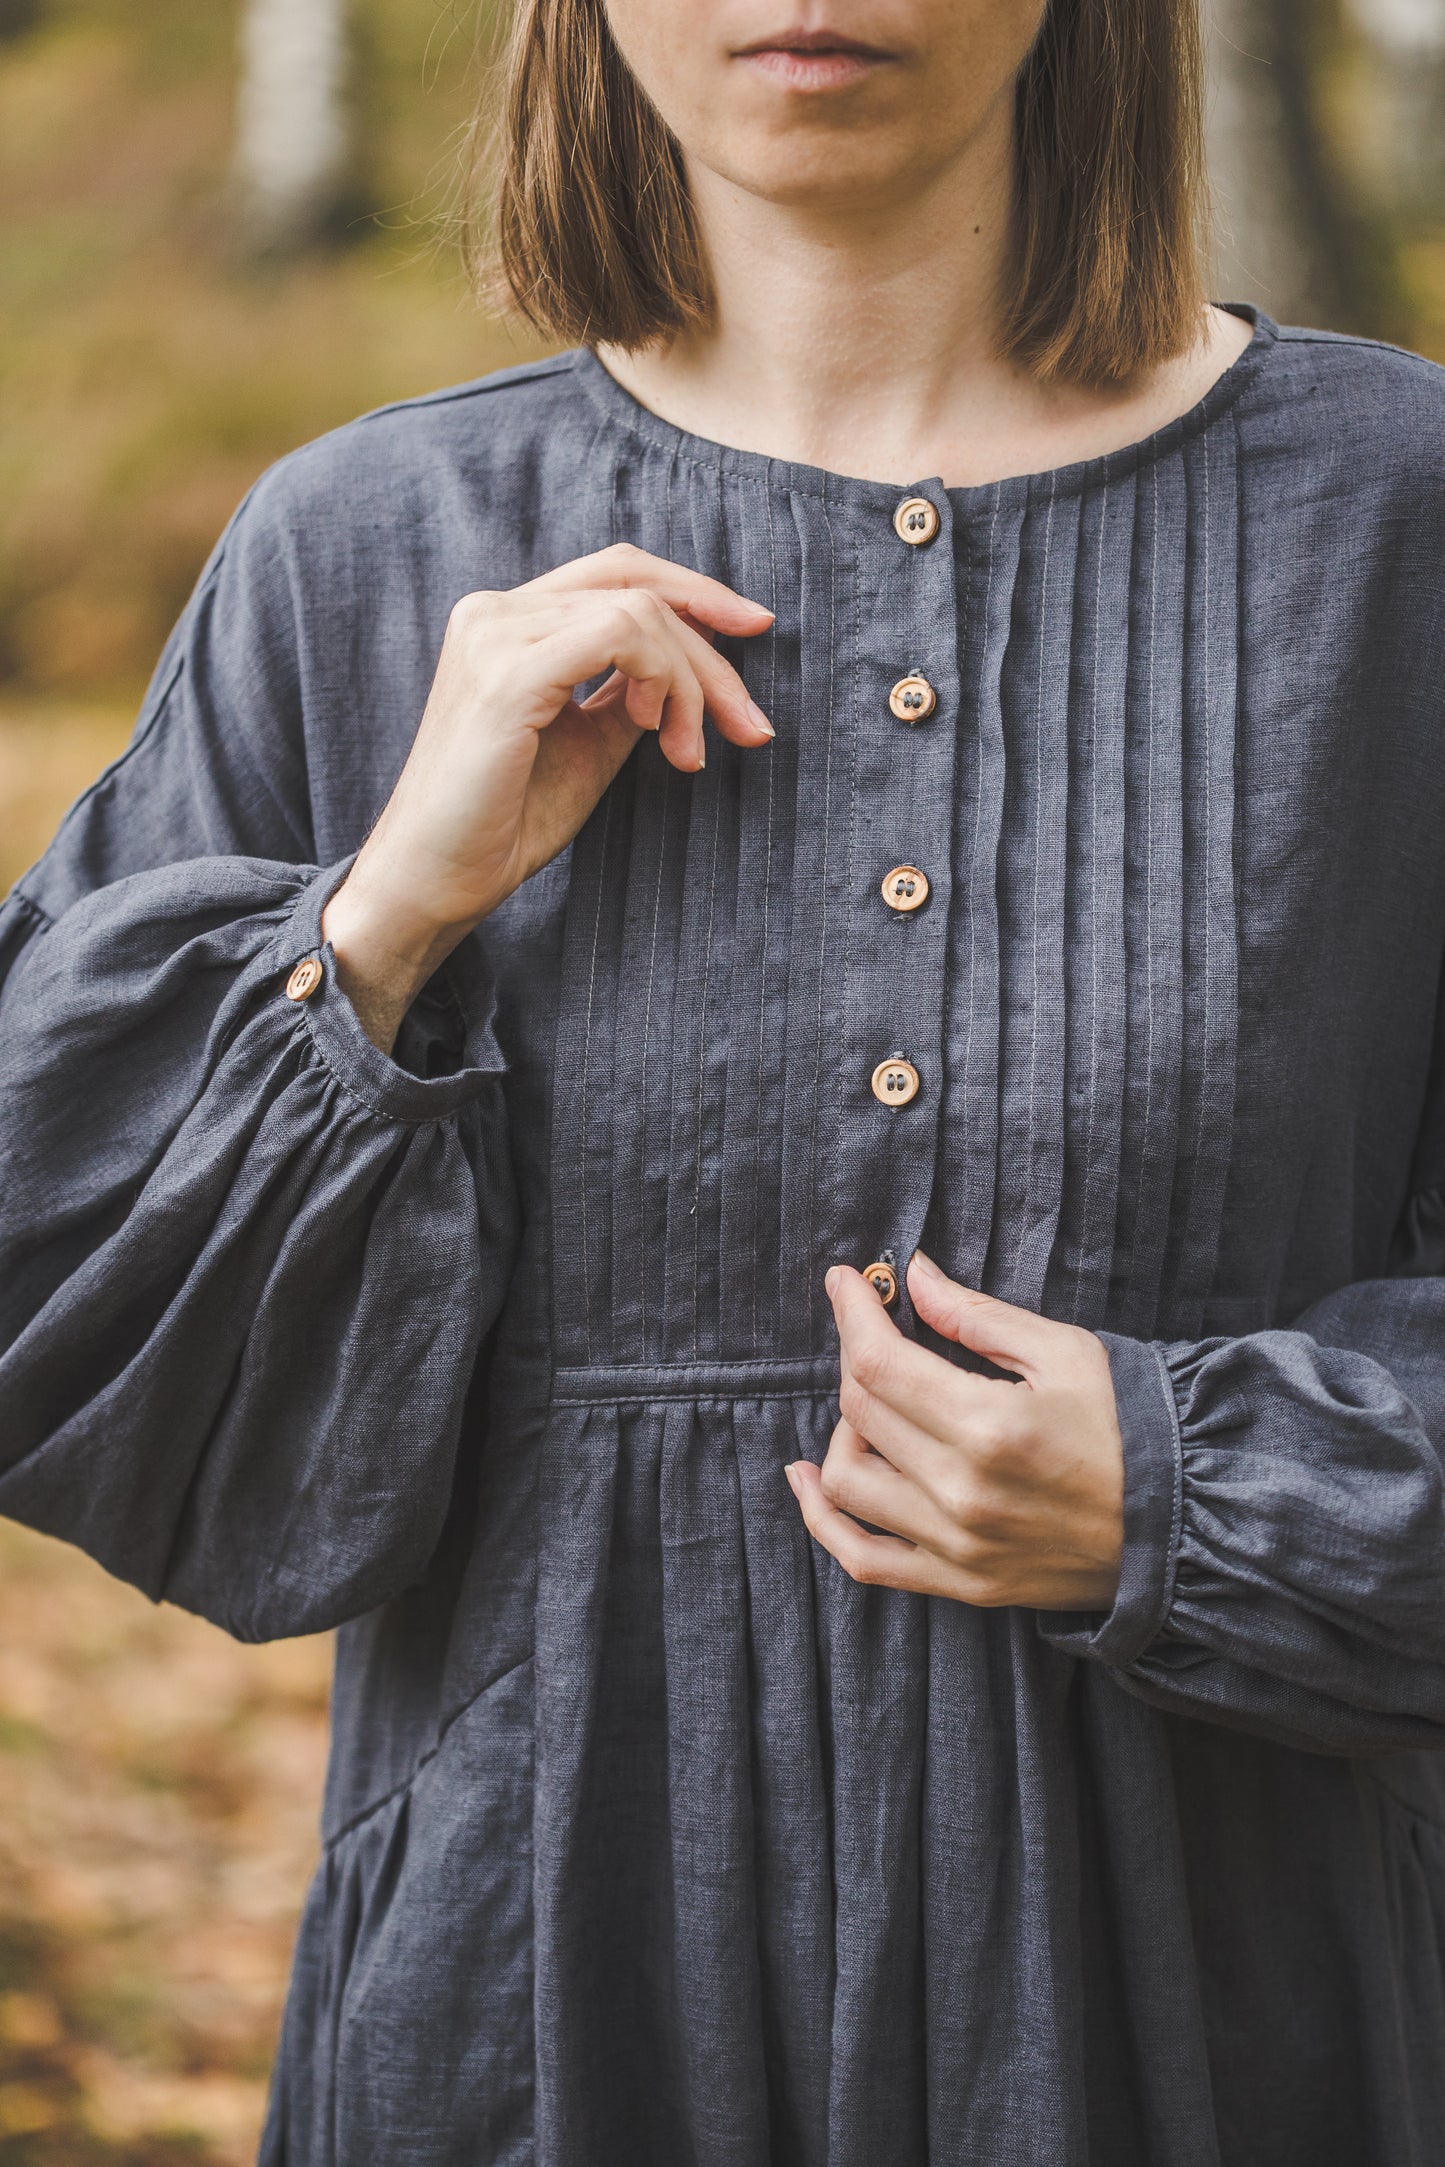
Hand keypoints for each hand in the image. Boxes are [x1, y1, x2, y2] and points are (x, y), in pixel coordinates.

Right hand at [322, 543, 774, 1047]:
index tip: (754, 629)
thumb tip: (691, 665)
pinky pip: (619, 636)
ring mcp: (495, 635)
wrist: (437, 882)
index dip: (692, 591)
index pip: (616, 573)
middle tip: (750, 724)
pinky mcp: (507, 674)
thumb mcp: (589, 743)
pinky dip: (661, 681)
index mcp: (508, 622)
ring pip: (638, 611)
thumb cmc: (505, 822)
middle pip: (636, 585)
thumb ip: (630, 692)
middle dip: (711, 650)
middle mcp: (494, 612)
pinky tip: (656, 735)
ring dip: (690, 683)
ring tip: (687, 754)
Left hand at [786, 1251, 1124, 1610]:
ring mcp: (957, 1546)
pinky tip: (809, 1479)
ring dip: (844, 1429)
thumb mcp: (1065, 1353)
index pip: (879, 1363)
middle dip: (855, 1356)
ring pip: (846, 1479)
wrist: (1185, 1526)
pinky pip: (863, 1558)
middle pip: (859, 1412)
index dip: (851, 1313)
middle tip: (876, 1332)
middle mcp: (961, 1492)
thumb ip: (977, 1316)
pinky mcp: (961, 1582)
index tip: (844, 1281)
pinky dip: (822, 1518)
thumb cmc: (1132, 1427)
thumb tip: (912, 1274)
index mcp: (990, 1427)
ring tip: (877, 1407)